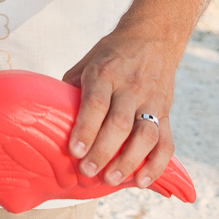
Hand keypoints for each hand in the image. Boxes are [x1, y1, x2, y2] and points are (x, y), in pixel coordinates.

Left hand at [61, 27, 180, 188]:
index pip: (96, 103)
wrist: (153, 37)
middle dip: (103, 151)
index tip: (74, 151)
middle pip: (119, 123)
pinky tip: (142, 181)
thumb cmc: (112, 54)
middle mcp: (130, 87)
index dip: (85, 128)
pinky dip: (157, 164)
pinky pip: (166, 142)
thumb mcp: (88, 62)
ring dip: (129, 161)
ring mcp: (151, 101)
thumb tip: (52, 117)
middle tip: (88, 172)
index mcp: (106, 73)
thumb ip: (73, 88)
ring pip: (145, 135)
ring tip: (112, 179)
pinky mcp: (167, 112)